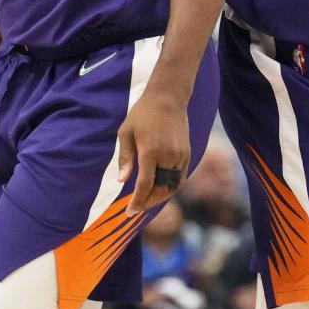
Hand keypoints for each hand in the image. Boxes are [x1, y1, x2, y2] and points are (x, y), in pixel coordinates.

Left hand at [117, 78, 190, 216]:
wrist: (168, 97)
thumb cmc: (143, 113)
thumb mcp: (126, 132)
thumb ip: (125, 158)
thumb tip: (122, 181)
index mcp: (150, 151)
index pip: (145, 185)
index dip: (137, 201)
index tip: (130, 211)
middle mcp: (168, 156)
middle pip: (161, 190)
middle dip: (148, 203)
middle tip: (136, 209)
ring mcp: (180, 155)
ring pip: (172, 186)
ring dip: (160, 197)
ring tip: (147, 201)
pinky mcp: (187, 153)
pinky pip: (180, 178)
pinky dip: (171, 188)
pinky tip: (161, 190)